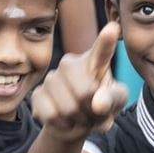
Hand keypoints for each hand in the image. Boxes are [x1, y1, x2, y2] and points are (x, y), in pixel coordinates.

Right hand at [32, 22, 128, 143]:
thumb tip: (97, 103)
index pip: (101, 50)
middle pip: (85, 92)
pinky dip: (63, 125)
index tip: (113, 27)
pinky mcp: (37, 94)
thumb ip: (113, 100)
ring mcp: (51, 78)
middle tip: (92, 111)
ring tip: (80, 116)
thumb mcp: (116, 102)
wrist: (76, 123)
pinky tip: (65, 120)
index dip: (106, 40)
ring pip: (68, 108)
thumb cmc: (101, 106)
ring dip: (78, 120)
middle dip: (92, 110)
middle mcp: (70, 64)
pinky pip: (52, 115)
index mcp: (95, 62)